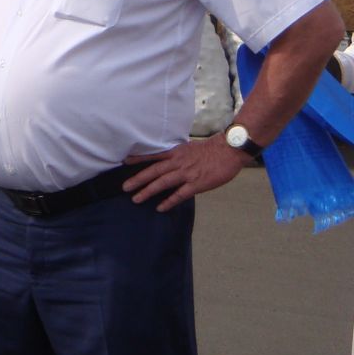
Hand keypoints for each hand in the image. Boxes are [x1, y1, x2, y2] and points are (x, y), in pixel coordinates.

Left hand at [122, 133, 247, 211]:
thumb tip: (168, 159)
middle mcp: (178, 162)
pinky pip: (180, 194)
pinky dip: (169, 201)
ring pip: (162, 183)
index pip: (153, 155)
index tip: (124, 162)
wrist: (229, 150)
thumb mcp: (189, 147)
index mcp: (176, 152)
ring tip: (136, 199)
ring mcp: (186, 173)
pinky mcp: (197, 183)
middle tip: (124, 187)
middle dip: (138, 179)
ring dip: (148, 191)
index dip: (138, 158)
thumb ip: (178, 154)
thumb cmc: (212, 149)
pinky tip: (160, 207)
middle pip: (153, 171)